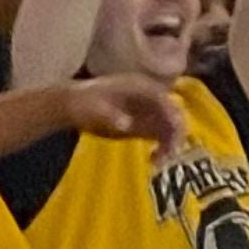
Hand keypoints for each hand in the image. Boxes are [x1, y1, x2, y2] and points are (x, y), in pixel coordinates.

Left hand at [69, 72, 186, 159]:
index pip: (163, 100)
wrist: (73, 106)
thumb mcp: (93, 109)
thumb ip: (110, 116)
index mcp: (138, 87)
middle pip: (173, 113)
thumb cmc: (82, 104)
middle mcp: (149, 97)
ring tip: (160, 161)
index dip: (171, 117)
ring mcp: (148, 111)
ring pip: (171, 127)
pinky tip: (154, 160)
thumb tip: (126, 124)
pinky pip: (162, 136)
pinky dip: (163, 148)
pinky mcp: (144, 125)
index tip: (172, 136)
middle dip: (176, 134)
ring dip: (171, 144)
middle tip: (169, 155)